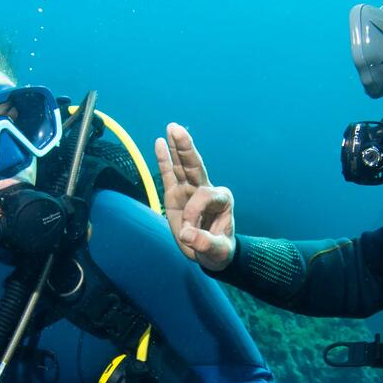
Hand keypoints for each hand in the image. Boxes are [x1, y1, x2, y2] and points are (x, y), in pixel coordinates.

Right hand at [156, 123, 236, 271]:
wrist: (210, 254)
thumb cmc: (218, 251)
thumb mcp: (218, 251)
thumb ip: (205, 243)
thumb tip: (187, 235)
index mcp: (222, 199)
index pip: (205, 195)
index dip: (194, 212)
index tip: (187, 233)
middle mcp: (207, 189)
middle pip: (196, 166)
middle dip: (186, 149)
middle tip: (177, 129)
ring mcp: (190, 190)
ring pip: (182, 166)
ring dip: (176, 148)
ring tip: (171, 127)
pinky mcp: (176, 195)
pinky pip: (169, 175)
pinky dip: (165, 160)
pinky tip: (160, 142)